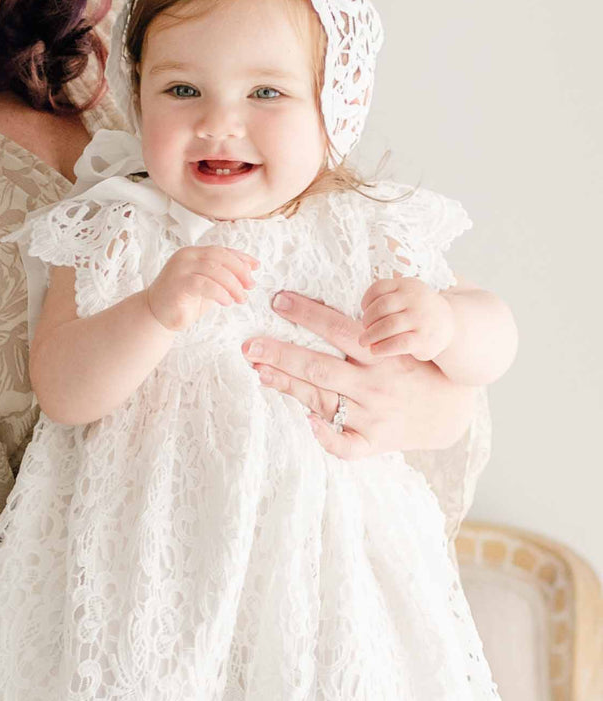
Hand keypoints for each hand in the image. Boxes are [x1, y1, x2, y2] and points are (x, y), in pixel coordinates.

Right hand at [145, 246, 257, 331]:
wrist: (156, 314)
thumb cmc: (183, 300)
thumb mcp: (208, 285)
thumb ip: (224, 276)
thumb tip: (249, 269)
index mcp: (193, 253)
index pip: (221, 250)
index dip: (241, 257)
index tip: (256, 267)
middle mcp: (186, 256)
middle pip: (219, 256)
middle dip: (239, 270)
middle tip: (250, 286)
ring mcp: (180, 268)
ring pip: (214, 269)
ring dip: (232, 284)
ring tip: (240, 298)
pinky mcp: (177, 283)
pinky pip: (203, 283)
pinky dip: (219, 292)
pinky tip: (227, 302)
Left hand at [241, 291, 478, 459]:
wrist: (451, 411)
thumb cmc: (418, 364)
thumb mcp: (406, 333)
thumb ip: (378, 311)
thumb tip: (373, 255)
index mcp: (382, 353)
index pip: (339, 328)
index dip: (308, 313)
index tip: (278, 300)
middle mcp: (374, 384)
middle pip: (321, 367)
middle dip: (282, 354)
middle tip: (249, 345)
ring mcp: (373, 416)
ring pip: (323, 401)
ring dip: (288, 385)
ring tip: (258, 370)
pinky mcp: (374, 442)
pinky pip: (347, 445)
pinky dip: (326, 436)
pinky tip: (305, 421)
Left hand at [358, 277, 454, 361]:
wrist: (448, 325)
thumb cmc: (416, 310)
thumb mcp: (406, 294)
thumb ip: (386, 296)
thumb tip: (358, 314)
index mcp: (408, 285)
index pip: (378, 288)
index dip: (366, 301)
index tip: (364, 311)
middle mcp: (416, 299)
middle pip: (381, 308)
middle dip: (367, 320)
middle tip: (364, 329)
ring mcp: (421, 319)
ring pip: (388, 326)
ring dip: (371, 335)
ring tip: (364, 341)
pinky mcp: (424, 339)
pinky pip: (398, 343)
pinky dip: (382, 348)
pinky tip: (375, 350)